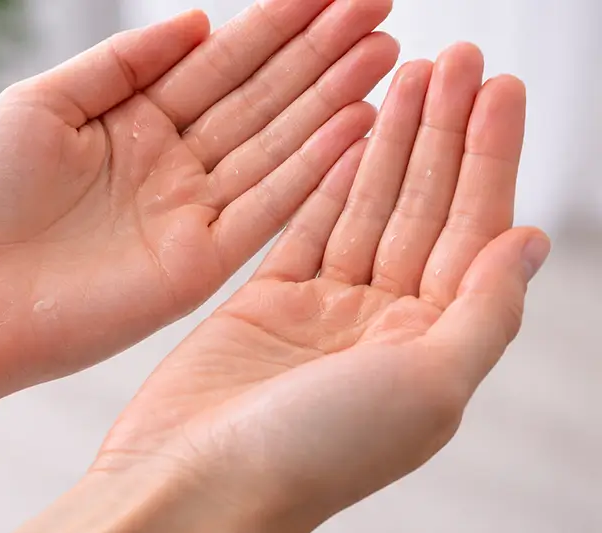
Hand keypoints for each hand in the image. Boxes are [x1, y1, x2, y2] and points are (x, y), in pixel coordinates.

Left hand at [0, 0, 397, 392]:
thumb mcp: (42, 102)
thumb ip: (123, 63)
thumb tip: (197, 20)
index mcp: (135, 121)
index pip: (221, 62)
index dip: (277, 23)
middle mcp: (173, 163)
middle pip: (260, 97)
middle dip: (321, 53)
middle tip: (380, 10)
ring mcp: (192, 212)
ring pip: (276, 145)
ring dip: (331, 101)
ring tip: (386, 57)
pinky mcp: (201, 262)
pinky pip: (268, 207)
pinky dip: (314, 170)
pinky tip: (357, 128)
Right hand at [92, 44, 550, 531]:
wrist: (196, 485)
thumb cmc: (311, 454)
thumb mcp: (426, 387)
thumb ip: (483, 312)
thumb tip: (530, 241)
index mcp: (431, 348)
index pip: (473, 232)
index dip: (488, 158)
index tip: (498, 89)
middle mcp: (383, 326)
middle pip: (423, 209)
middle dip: (441, 132)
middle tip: (455, 57)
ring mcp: (323, 310)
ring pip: (367, 207)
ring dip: (389, 143)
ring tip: (406, 74)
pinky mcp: (265, 300)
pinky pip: (307, 227)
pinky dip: (329, 180)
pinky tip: (350, 134)